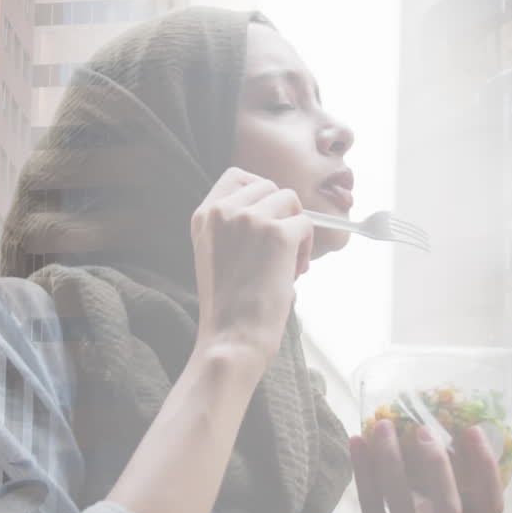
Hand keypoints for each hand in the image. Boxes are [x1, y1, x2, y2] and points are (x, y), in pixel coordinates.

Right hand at [191, 167, 313, 360]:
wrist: (232, 337)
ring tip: (288, 262)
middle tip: (281, 249)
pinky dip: (307, 247)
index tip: (268, 217)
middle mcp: (223, 210)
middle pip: (269, 186)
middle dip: (281, 213)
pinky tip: (295, 272)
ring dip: (296, 229)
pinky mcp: (277, 234)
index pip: (237, 175)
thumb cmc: (228, 306)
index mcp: (203, 214)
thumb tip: (275, 210)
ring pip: (291, 201)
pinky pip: (306, 224)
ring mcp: (250, 219)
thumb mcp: (215, 253)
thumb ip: (233, 226)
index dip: (260, 192)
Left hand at [352, 420, 504, 512]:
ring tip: (381, 427)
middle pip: (451, 507)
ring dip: (391, 462)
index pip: (492, 507)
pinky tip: (356, 446)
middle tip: (423, 430)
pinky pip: (371, 511)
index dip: (486, 469)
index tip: (473, 431)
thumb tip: (462, 462)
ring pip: (403, 506)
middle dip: (439, 467)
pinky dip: (363, 475)